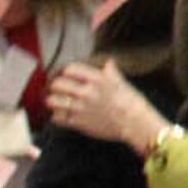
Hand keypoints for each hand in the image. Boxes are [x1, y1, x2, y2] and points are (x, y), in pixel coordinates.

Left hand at [47, 60, 164, 151]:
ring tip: (57, 101)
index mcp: (97, 79)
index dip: (66, 72)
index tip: (66, 75)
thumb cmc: (131, 102)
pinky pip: (57, 118)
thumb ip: (111, 72)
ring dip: (54, 101)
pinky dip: (57, 116)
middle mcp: (86, 92)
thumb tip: (108, 63)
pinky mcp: (78, 123)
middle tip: (59, 89)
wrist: (136, 124)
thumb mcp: (122, 82)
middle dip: (57, 86)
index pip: (69, 69)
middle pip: (57, 84)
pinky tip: (63, 114)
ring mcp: (80, 108)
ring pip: (52, 101)